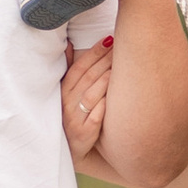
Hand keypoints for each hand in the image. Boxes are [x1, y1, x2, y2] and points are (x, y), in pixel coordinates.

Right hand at [61, 36, 113, 152]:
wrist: (73, 148)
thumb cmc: (74, 114)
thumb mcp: (67, 93)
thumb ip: (69, 69)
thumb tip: (69, 43)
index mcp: (63, 90)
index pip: (79, 67)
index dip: (94, 53)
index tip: (109, 39)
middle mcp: (66, 103)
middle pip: (88, 78)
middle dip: (105, 60)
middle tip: (122, 46)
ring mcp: (75, 118)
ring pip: (93, 94)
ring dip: (108, 79)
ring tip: (123, 65)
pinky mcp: (84, 132)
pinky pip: (97, 115)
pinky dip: (106, 103)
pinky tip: (119, 93)